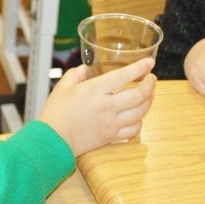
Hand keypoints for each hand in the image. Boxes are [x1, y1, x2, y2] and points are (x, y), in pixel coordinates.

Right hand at [39, 58, 156, 156]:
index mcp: (94, 90)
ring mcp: (111, 124)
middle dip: (150, 85)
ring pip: (140, 112)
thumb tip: (85, 68)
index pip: (124, 76)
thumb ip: (76, 74)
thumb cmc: (55, 113)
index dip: (140, 68)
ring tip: (149, 94)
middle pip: (139, 95)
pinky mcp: (111, 137)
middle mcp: (106, 106)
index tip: (149, 62)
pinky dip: (139, 122)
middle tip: (152, 79)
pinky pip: (133, 130)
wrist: (52, 141)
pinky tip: (137, 116)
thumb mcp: (63, 87)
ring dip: (148, 102)